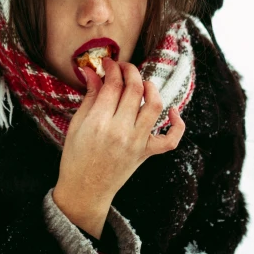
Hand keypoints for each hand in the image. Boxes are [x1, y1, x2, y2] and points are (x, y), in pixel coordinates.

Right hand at [55, 57, 185, 209]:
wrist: (85, 190)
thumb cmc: (76, 157)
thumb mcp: (77, 124)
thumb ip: (90, 96)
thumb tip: (93, 71)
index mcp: (99, 123)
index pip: (113, 84)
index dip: (112, 68)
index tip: (109, 63)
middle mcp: (121, 131)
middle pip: (135, 90)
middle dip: (130, 71)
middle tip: (123, 68)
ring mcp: (137, 143)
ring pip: (155, 106)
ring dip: (151, 88)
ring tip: (142, 84)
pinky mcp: (147, 154)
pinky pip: (170, 139)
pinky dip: (177, 123)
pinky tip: (172, 111)